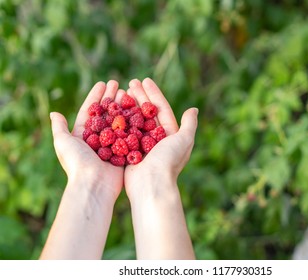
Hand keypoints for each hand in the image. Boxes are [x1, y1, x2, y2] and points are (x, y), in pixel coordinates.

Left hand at [50, 80, 124, 202]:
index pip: (90, 111)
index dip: (96, 96)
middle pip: (106, 113)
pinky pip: (130, 133)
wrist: (93, 184)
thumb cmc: (77, 163)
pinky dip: (134, 121)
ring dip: (123, 106)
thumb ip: (59, 128)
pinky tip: (139, 109)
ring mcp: (112, 145)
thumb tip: (54, 113)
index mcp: (83, 135)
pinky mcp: (124, 152)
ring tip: (129, 93)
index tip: (103, 83)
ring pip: (118, 121)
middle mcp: (98, 139)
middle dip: (111, 98)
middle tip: (119, 85)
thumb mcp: (63, 143)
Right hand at [124, 78, 197, 200]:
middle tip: (130, 82)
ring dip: (128, 106)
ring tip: (120, 91)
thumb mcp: (183, 140)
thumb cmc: (168, 161)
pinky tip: (112, 109)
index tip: (144, 80)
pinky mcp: (129, 152)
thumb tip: (194, 109)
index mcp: (170, 135)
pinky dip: (119, 121)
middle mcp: (156, 139)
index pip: (161, 109)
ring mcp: (141, 145)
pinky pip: (123, 132)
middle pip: (146, 112)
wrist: (151, 185)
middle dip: (139, 96)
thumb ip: (189, 125)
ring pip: (134, 121)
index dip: (153, 94)